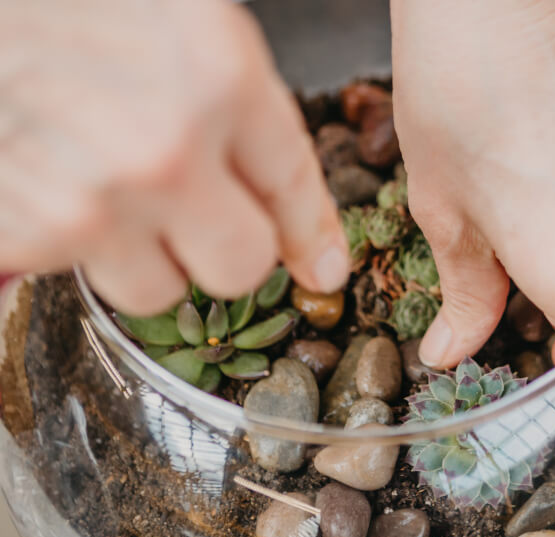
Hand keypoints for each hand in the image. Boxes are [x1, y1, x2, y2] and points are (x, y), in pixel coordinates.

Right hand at [0, 0, 348, 314]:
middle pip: (242, 265)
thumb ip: (252, 117)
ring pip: (164, 290)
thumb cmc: (80, 6)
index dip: (310, 235)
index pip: (293, 186)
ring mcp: (97, 199)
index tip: (321, 269)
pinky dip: (84, 247)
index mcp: (220, 74)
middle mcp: (166, 149)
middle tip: (198, 212)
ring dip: (150, 255)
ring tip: (116, 190)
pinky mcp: (34, 233)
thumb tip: (308, 238)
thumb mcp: (188, 25)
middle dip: (227, 246)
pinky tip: (66, 187)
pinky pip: (89, 279)